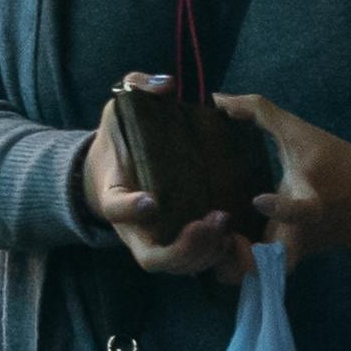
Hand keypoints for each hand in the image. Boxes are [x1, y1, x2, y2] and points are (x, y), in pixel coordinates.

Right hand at [84, 78, 240, 281]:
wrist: (113, 171)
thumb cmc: (120, 139)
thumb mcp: (121, 109)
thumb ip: (138, 90)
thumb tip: (166, 84)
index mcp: (114, 195)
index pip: (115, 208)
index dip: (130, 209)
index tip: (151, 200)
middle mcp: (133, 228)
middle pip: (151, 256)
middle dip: (182, 248)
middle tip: (210, 223)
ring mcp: (155, 240)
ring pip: (176, 266)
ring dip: (204, 255)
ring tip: (228, 230)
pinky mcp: (177, 244)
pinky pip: (194, 263)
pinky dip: (214, 259)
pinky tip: (237, 240)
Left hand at [221, 92, 350, 261]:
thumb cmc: (334, 160)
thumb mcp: (299, 131)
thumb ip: (259, 112)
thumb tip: (218, 99)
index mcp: (312, 202)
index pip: (302, 212)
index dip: (283, 209)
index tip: (259, 199)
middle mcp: (301, 234)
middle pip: (268, 269)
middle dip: (241, 264)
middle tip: (219, 241)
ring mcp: (293, 250)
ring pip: (258, 277)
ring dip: (234, 268)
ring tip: (212, 243)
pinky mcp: (286, 257)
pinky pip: (258, 269)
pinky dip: (236, 262)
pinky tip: (215, 240)